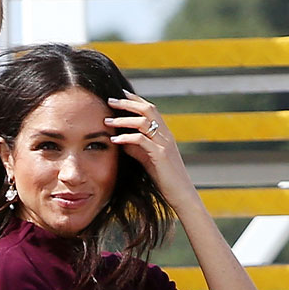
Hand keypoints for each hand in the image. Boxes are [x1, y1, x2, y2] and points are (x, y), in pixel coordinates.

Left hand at [105, 89, 197, 212]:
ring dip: (123, 119)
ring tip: (106, 121)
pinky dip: (126, 138)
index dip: (135, 100)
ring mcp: (164, 144)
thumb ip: (137, 148)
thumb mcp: (148, 160)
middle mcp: (166, 135)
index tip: (119, 95)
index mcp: (164, 134)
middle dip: (127, 103)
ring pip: (143, 122)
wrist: (181, 194)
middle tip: (110, 100)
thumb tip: (121, 139)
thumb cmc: (165, 179)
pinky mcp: (161, 155)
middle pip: (147, 109)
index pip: (150, 110)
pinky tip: (114, 140)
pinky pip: (141, 141)